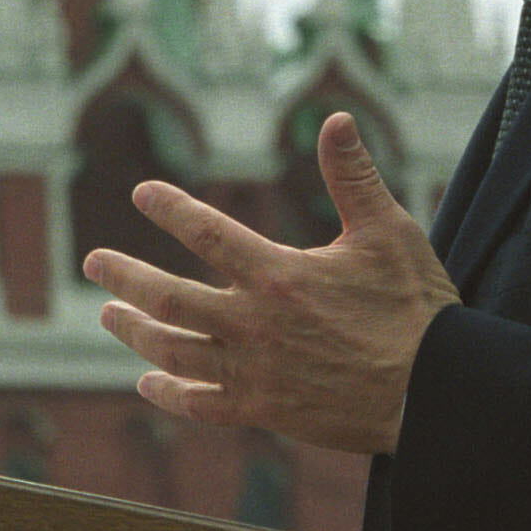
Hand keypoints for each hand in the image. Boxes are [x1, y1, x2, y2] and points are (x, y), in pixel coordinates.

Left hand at [83, 113, 459, 454]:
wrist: (437, 396)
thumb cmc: (417, 310)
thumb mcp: (388, 233)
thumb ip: (353, 176)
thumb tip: (336, 118)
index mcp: (280, 276)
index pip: (208, 234)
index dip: (171, 209)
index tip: (142, 194)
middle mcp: (256, 324)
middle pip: (169, 299)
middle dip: (126, 278)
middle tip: (93, 263)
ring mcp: (256, 373)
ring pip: (175, 351)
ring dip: (135, 332)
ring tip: (110, 315)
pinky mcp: (265, 411)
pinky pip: (202, 404)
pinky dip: (170, 392)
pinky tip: (149, 381)